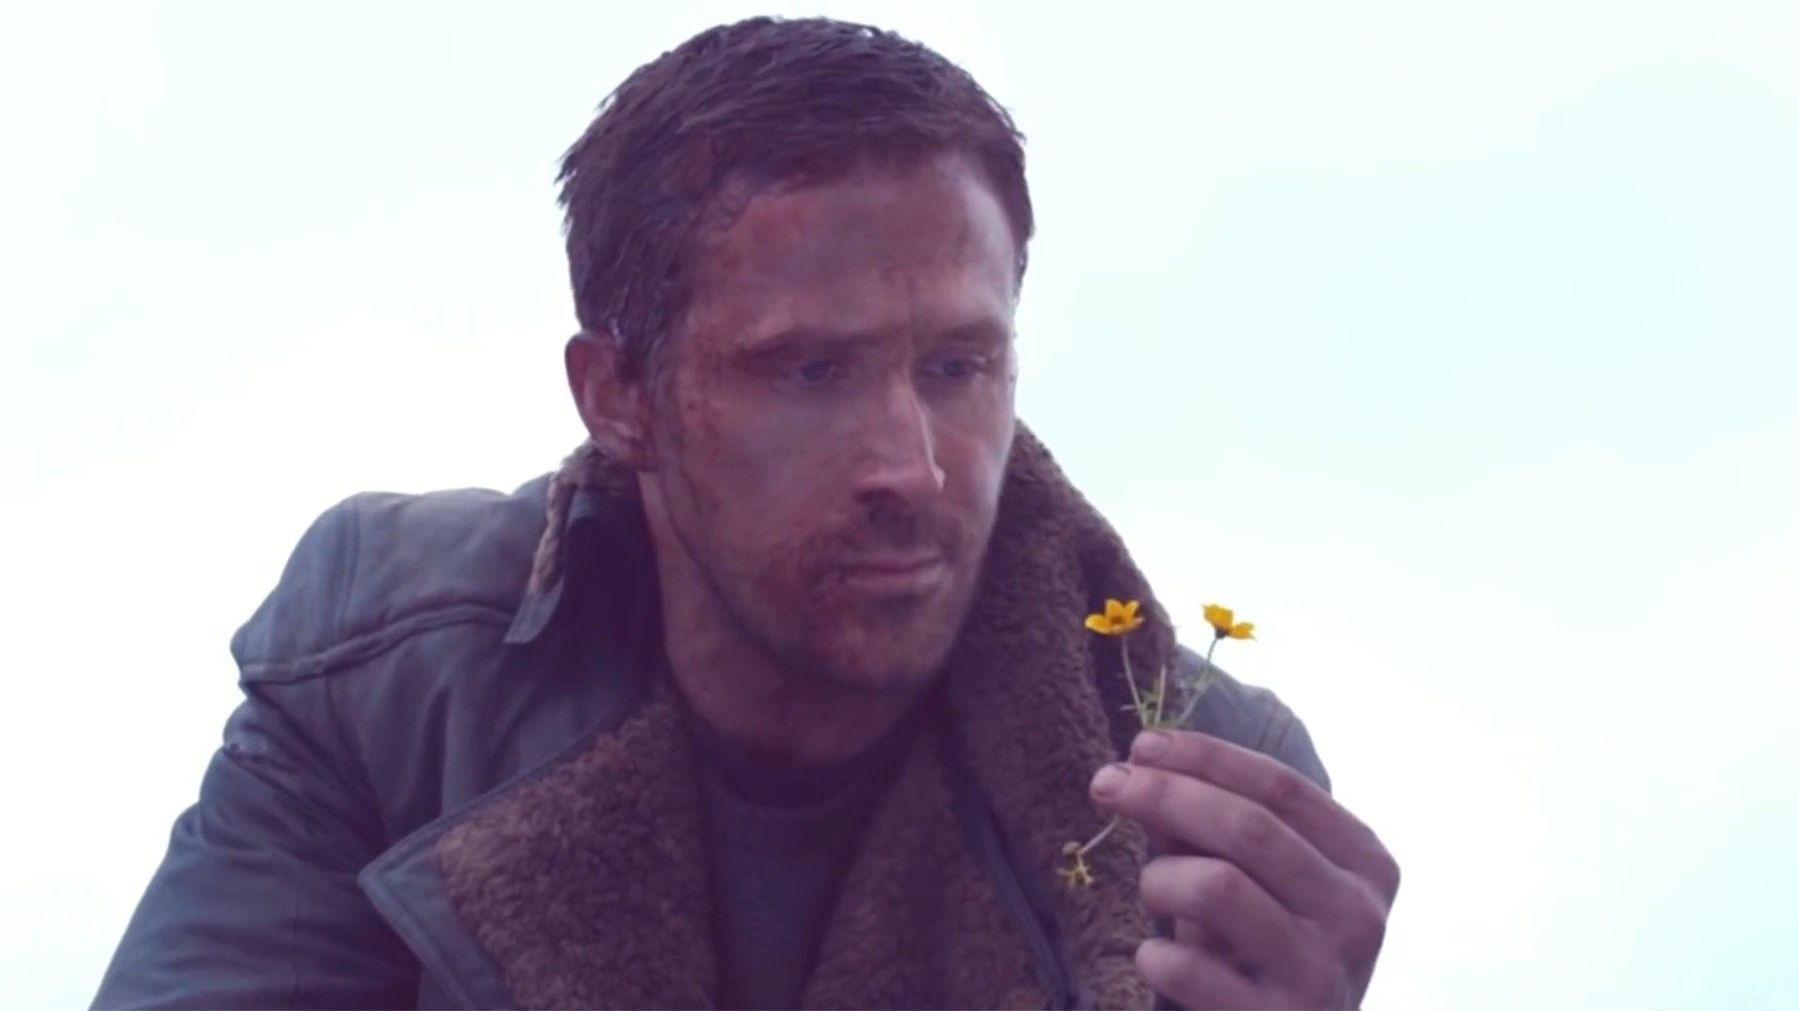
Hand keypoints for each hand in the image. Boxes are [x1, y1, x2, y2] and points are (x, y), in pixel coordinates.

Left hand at [1088, 729, 1398, 1008]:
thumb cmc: (1268, 950)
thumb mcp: (1257, 880)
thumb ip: (1211, 826)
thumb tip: (1142, 766)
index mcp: (1364, 862)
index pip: (1281, 786)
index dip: (1205, 757)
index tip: (1142, 744)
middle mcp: (1358, 914)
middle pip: (1250, 827)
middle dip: (1166, 794)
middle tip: (1106, 783)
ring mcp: (1324, 973)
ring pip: (1217, 887)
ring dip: (1160, 879)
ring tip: (1154, 892)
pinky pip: (1189, 967)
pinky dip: (1154, 954)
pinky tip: (1155, 957)